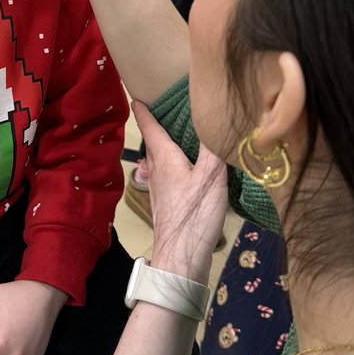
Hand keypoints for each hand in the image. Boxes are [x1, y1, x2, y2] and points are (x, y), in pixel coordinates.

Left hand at [132, 101, 227, 283]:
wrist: (181, 259)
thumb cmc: (194, 215)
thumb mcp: (211, 176)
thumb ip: (213, 147)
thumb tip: (217, 117)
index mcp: (165, 158)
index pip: (150, 127)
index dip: (144, 109)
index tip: (137, 95)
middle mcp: (157, 171)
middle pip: (154, 142)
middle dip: (157, 125)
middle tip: (167, 108)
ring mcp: (160, 189)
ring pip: (160, 159)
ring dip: (166, 145)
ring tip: (180, 135)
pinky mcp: (167, 204)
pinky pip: (168, 174)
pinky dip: (174, 163)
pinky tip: (188, 170)